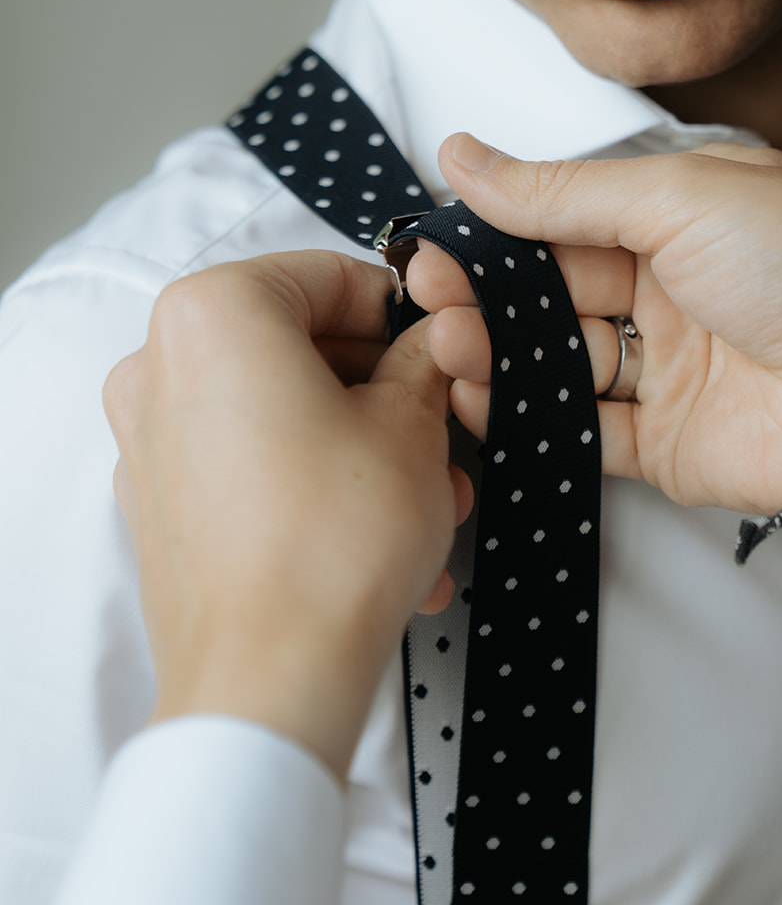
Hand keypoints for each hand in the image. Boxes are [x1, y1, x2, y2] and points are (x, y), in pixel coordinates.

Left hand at [104, 250, 471, 780]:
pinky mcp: (161, 508)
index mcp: (212, 312)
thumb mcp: (415, 422)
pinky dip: (319, 485)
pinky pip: (254, 467)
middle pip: (303, 345)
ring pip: (284, 412)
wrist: (272, 684)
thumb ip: (427, 358)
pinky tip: (391, 539)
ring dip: (367, 447)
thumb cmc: (336, 539)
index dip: (405, 309)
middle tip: (452, 426)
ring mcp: (150, 441)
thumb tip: (435, 339)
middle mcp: (159, 365)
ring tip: (436, 500)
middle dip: (388, 391)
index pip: (330, 275)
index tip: (448, 343)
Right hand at [408, 135, 781, 516]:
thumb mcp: (675, 194)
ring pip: (560, 361)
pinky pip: (585, 431)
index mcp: (679, 215)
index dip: (497, 229)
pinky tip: (481, 401)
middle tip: (427, 295)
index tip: (433, 236)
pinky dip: (532, 419)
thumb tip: (465, 155)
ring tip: (447, 347)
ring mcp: (670, 369)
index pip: (564, 219)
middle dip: (486, 295)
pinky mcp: (671, 444)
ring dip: (498, 354)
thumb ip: (560, 189)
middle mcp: (671, 289)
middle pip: (553, 293)